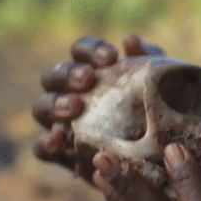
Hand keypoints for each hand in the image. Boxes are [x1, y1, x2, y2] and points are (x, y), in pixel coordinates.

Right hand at [32, 34, 163, 177]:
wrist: (159, 160)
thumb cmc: (156, 115)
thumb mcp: (160, 88)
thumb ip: (148, 62)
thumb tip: (131, 40)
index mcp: (91, 70)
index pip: (81, 51)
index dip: (90, 49)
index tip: (111, 57)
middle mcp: (69, 93)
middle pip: (53, 75)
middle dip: (67, 73)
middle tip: (88, 79)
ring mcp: (60, 124)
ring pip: (41, 107)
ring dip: (54, 104)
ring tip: (74, 107)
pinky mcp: (60, 154)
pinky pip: (41, 148)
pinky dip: (46, 143)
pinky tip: (57, 141)